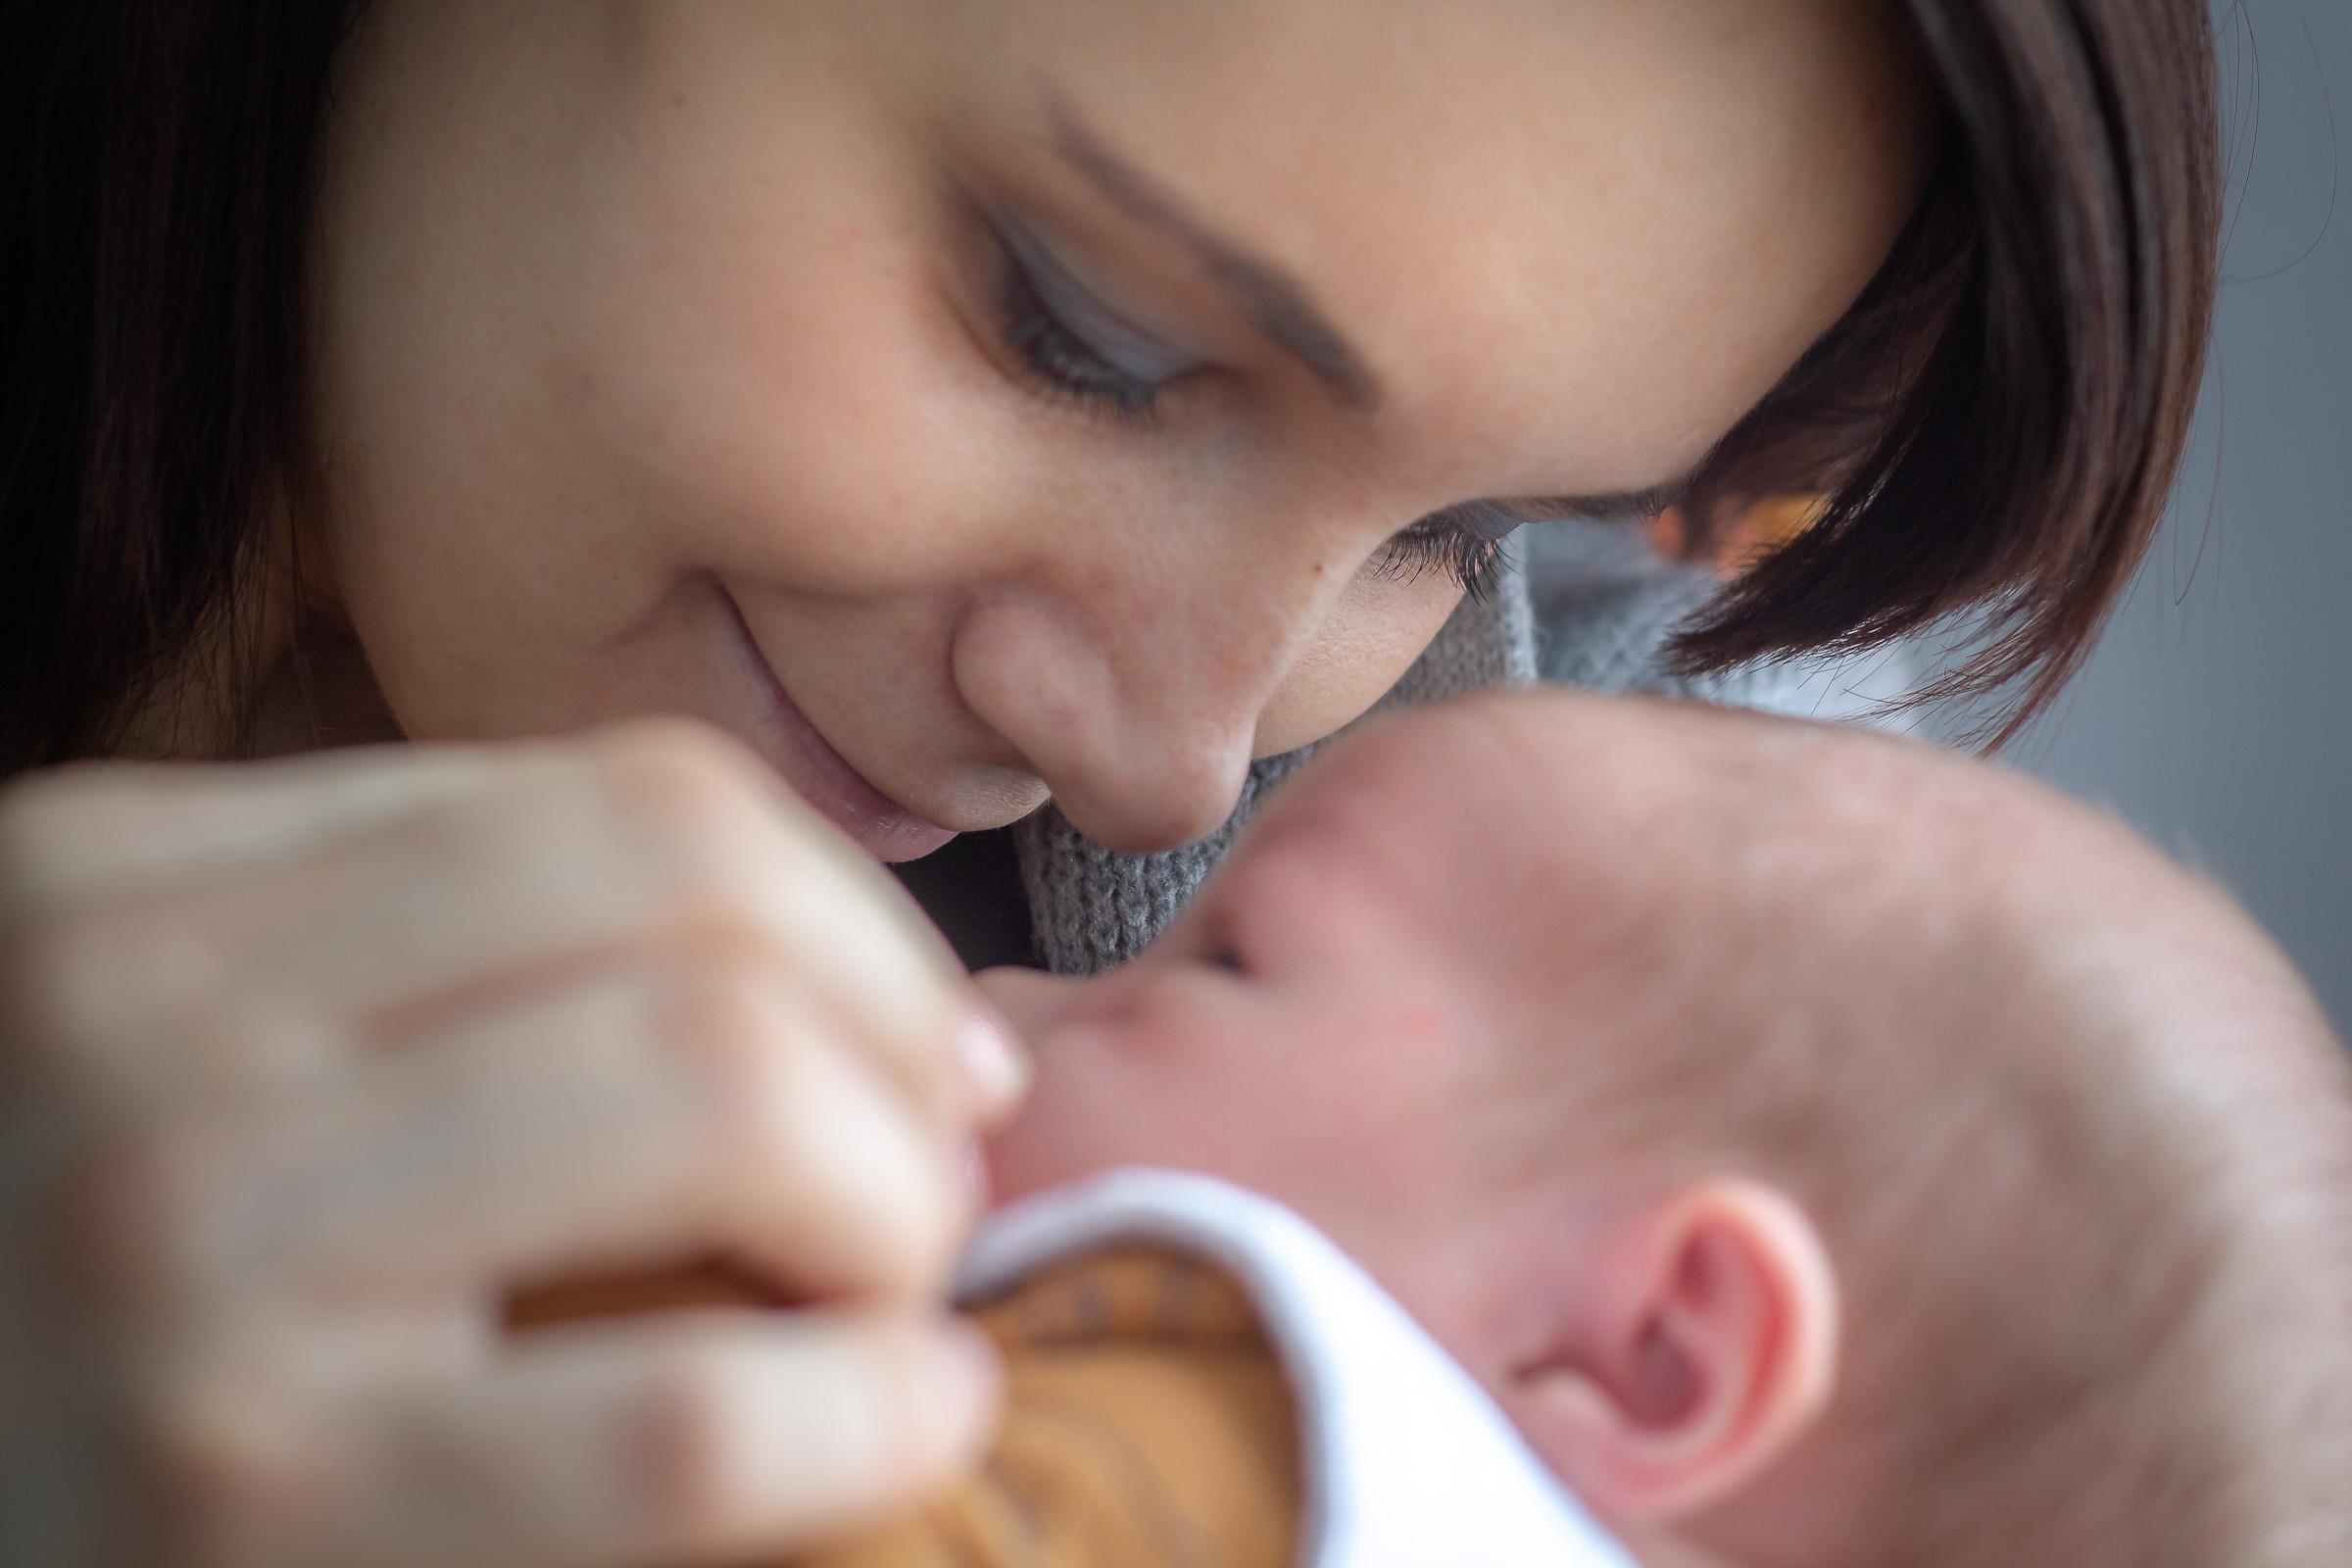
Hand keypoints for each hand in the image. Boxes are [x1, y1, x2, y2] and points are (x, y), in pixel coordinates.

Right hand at [0, 720, 1023, 1567]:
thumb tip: (804, 964)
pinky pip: (687, 1414)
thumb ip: (419, 971)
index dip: (849, 916)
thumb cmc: (78, 1326)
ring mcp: (181, 1244)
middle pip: (699, 902)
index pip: (630, 801)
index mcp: (125, 876)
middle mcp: (132, 1012)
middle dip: (898, 1029)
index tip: (923, 1035)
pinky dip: (868, 1408)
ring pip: (723, 1087)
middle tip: (940, 1156)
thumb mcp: (191, 1068)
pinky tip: (907, 1416)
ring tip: (887, 1288)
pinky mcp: (248, 1490)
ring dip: (890, 1197)